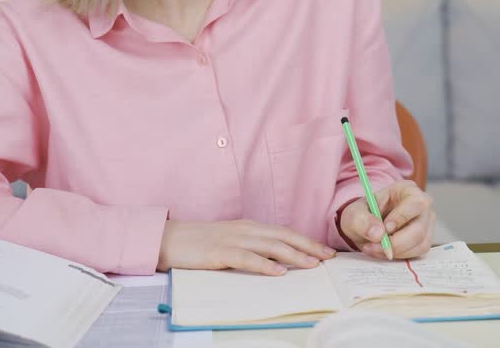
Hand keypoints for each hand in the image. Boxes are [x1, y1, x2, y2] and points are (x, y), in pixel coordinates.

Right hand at [156, 219, 336, 275]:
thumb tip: (277, 259)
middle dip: (308, 246)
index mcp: (250, 226)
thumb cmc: (200, 242)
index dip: (306, 240)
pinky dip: (264, 265)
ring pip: (270, 246)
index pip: (284, 232)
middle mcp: (246, 229)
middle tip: (329, 257)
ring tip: (312, 264)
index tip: (325, 251)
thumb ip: (252, 246)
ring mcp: (233, 239)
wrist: (170, 239)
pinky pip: (246, 258)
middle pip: (283, 236)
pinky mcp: (220, 251)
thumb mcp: (231, 240)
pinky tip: (278, 272)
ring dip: (293, 255)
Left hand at [339, 180, 434, 259]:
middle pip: (419, 229)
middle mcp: (422, 206)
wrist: (366, 226)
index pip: (416, 202)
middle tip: (373, 245)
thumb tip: (378, 234)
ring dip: (395, 251)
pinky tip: (383, 250)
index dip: (401, 218)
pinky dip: (398, 256)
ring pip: (419, 245)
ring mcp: (426, 224)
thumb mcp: (354, 214)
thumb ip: (363, 220)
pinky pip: (416, 254)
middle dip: (395, 242)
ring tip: (374, 247)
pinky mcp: (424, 240)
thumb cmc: (364, 214)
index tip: (385, 229)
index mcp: (408, 190)